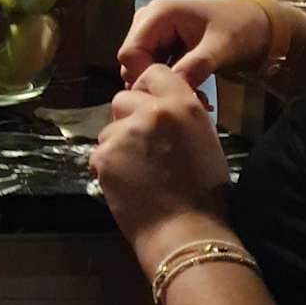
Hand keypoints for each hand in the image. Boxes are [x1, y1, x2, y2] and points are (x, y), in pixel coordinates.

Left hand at [89, 64, 232, 276]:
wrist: (186, 231)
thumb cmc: (205, 192)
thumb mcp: (205, 140)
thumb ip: (182, 116)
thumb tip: (163, 108)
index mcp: (182, 104)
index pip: (154, 73)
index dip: (149, 90)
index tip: (149, 107)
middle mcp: (151, 112)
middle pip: (123, 99)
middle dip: (129, 117)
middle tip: (142, 145)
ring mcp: (124, 133)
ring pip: (109, 128)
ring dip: (118, 144)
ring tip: (138, 171)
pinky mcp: (103, 156)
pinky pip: (100, 154)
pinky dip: (109, 167)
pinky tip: (128, 184)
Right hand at [118, 0, 270, 90]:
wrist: (261, 25)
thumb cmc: (241, 28)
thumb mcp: (220, 47)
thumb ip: (195, 66)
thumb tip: (171, 91)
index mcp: (157, 14)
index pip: (129, 53)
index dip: (143, 77)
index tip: (169, 95)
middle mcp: (148, 22)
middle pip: (131, 63)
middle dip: (154, 84)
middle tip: (186, 101)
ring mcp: (154, 35)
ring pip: (142, 70)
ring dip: (163, 87)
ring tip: (194, 98)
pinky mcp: (162, 47)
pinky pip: (154, 70)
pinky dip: (170, 84)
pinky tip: (193, 93)